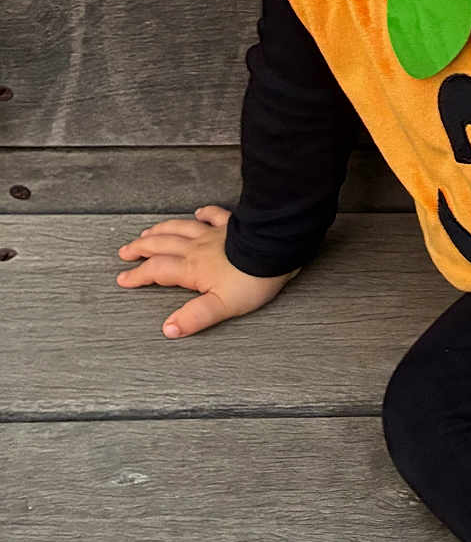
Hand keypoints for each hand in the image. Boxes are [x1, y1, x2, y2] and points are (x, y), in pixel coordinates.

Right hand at [115, 203, 300, 337]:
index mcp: (192, 268)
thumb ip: (194, 316)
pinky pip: (214, 215)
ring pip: (180, 228)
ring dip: (161, 231)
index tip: (123, 279)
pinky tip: (198, 212)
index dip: (138, 276)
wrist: (277, 250)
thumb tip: (169, 329)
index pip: (157, 271)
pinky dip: (204, 213)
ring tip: (148, 233)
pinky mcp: (233, 225)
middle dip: (140, 248)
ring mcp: (214, 233)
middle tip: (125, 252)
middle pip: (161, 245)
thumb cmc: (253, 279)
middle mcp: (197, 248)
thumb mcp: (222, 306)